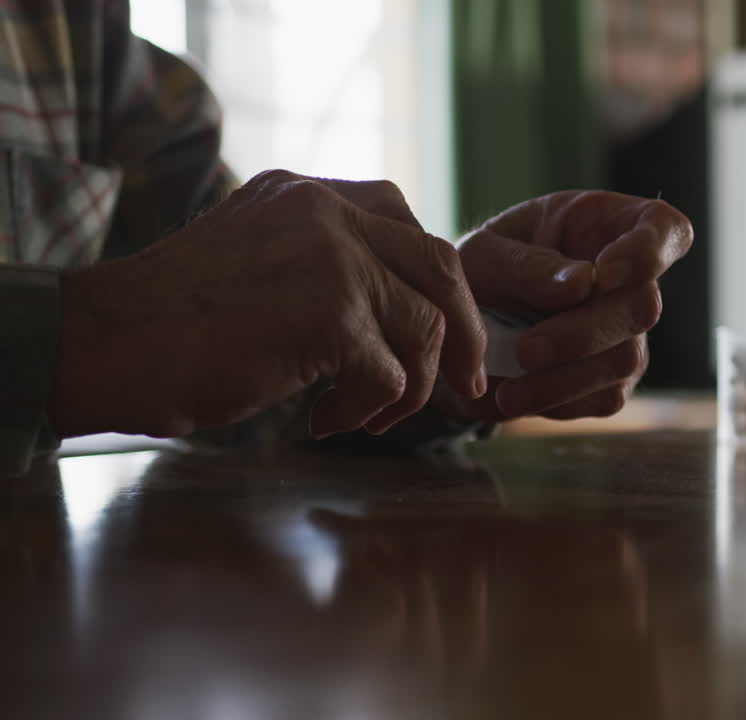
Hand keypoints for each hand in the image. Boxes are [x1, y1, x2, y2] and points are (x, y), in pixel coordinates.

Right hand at [51, 169, 486, 438]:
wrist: (106, 345)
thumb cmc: (171, 321)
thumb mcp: (255, 260)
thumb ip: (320, 262)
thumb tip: (396, 309)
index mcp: (306, 194)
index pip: (405, 221)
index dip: (437, 281)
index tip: (448, 329)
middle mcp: (327, 213)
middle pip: (440, 266)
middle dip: (465, 331)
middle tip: (468, 385)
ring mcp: (334, 260)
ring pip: (426, 327)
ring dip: (408, 387)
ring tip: (364, 417)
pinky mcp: (331, 316)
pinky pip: (393, 375)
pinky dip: (369, 409)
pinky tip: (325, 421)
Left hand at [443, 190, 692, 420]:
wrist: (461, 335)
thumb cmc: (480, 275)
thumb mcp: (484, 256)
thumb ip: (527, 265)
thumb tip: (584, 283)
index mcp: (606, 227)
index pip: (665, 229)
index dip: (650, 250)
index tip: (606, 271)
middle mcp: (630, 281)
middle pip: (643, 306)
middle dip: (584, 331)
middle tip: (526, 350)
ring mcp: (628, 335)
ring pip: (625, 358)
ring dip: (564, 376)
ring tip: (507, 388)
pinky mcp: (614, 381)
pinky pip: (603, 397)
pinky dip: (555, 399)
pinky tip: (516, 394)